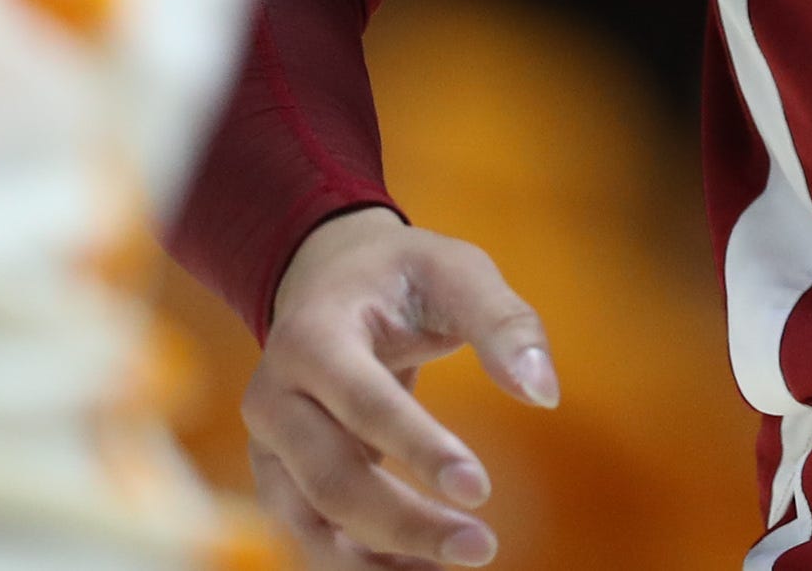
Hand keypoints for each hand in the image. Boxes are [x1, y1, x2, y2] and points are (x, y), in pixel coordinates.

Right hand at [242, 208, 557, 569]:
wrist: (329, 279)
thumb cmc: (404, 275)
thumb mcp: (457, 271)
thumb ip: (504, 323)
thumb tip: (544, 394)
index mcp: (311, 335)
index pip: (363, 404)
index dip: (420, 449)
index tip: (482, 490)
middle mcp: (273, 396)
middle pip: (331, 480)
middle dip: (405, 523)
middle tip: (482, 548)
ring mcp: (268, 445)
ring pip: (313, 524)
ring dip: (379, 562)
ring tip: (452, 570)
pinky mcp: (280, 478)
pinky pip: (314, 536)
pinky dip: (364, 564)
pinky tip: (422, 569)